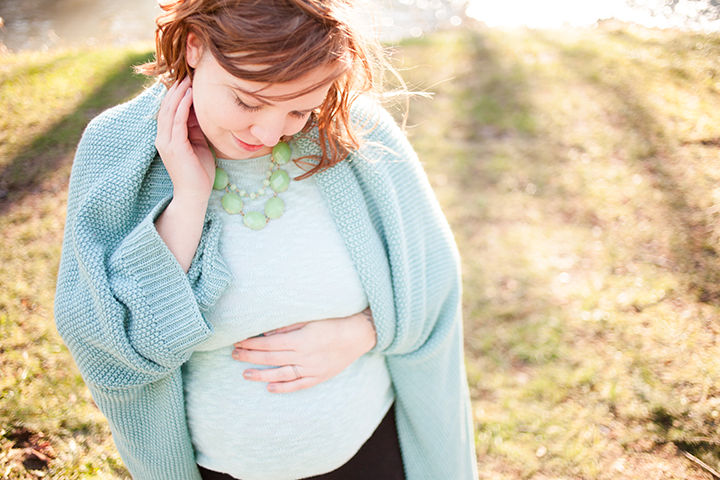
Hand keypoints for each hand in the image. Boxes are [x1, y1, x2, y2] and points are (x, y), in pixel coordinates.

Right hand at [155, 77, 214, 205]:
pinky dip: (183, 106)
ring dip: (179, 94)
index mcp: (167, 137)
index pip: (169, 110)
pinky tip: (191, 95)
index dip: (177, 94)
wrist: (195, 194)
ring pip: (169, 111)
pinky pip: (177, 121)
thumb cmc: (199, 171)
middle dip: (177, 89)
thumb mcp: (198, 144)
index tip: (188, 80)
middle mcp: (162, 137)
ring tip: (189, 80)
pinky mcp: (173, 147)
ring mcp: (166, 142)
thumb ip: (195, 128)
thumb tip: (200, 110)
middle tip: (188, 74)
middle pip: (166, 106)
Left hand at [232, 308, 376, 393]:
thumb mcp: (310, 318)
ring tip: (245, 374)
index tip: (237, 342)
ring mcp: (312, 368)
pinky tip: (270, 388)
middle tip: (234, 355)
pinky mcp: (319, 376)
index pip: (268, 343)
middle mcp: (304, 356)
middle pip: (271, 358)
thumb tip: (266, 333)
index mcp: (300, 339)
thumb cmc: (334, 321)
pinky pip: (298, 385)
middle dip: (250, 356)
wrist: (359, 334)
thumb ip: (287, 326)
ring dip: (261, 374)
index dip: (251, 344)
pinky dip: (284, 388)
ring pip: (281, 374)